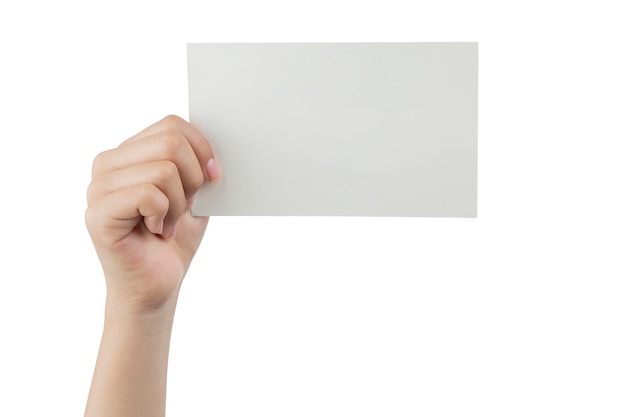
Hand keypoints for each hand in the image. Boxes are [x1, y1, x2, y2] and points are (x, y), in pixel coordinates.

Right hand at [85, 115, 221, 312]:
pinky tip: (155, 231)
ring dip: (179, 204)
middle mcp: (107, 164)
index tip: (214, 177)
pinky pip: (149, 194)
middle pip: (170, 142)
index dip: (202, 149)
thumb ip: (197, 162)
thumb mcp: (193, 192)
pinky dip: (165, 215)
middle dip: (193, 179)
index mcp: (128, 152)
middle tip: (184, 208)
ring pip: (164, 169)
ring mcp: (98, 188)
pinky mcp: (99, 213)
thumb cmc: (173, 238)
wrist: (158, 284)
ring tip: (167, 223)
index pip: (171, 124)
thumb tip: (214, 142)